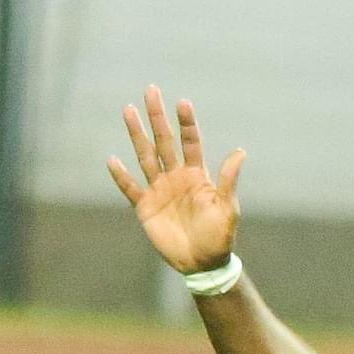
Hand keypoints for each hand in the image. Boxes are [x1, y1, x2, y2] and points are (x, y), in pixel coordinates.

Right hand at [107, 86, 244, 273]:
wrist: (203, 263)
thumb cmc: (219, 236)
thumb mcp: (228, 208)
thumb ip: (228, 180)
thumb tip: (240, 151)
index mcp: (197, 176)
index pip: (191, 143)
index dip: (187, 123)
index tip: (183, 102)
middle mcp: (176, 177)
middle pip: (165, 141)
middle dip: (157, 117)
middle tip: (151, 90)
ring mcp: (159, 190)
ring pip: (145, 156)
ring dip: (137, 134)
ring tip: (129, 110)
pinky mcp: (145, 206)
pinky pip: (131, 188)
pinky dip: (121, 176)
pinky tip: (113, 160)